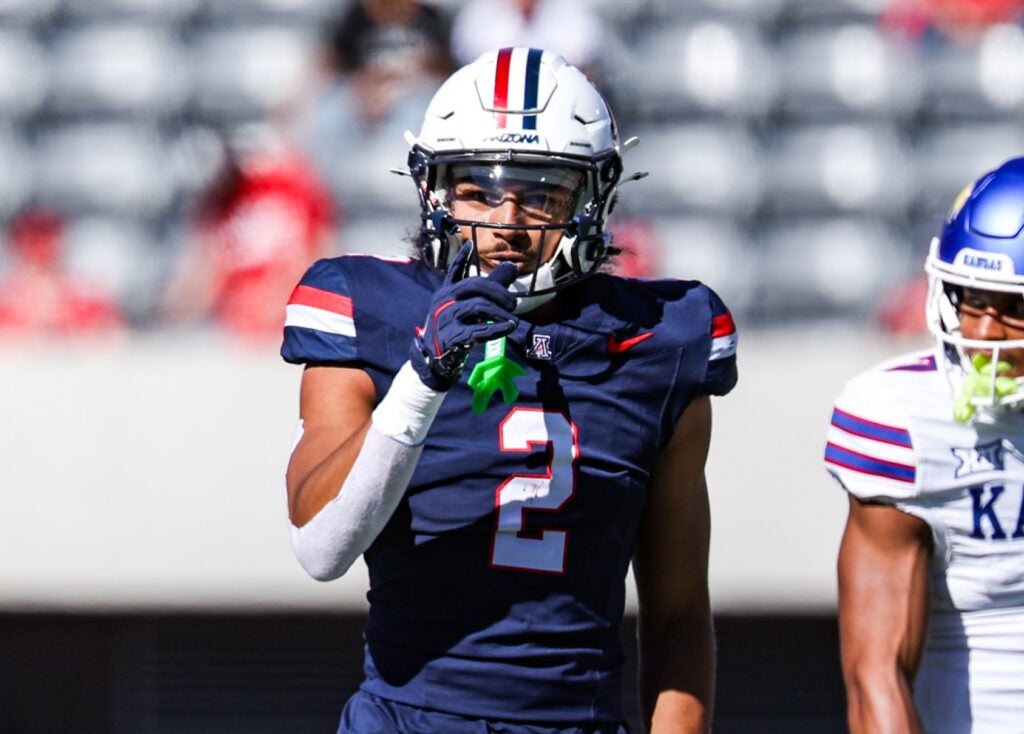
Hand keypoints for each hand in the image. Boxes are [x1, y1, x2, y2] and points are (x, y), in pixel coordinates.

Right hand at [410, 242, 519, 390]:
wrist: (433, 359)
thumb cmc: (453, 329)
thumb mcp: (466, 308)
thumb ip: (489, 289)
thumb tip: (512, 266)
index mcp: (447, 292)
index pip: (454, 271)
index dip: (461, 258)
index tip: (469, 245)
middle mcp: (444, 302)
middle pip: (473, 286)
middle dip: (498, 291)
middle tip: (513, 303)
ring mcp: (446, 319)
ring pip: (477, 306)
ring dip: (500, 312)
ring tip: (513, 320)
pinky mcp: (451, 337)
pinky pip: (477, 330)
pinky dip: (496, 329)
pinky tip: (508, 328)